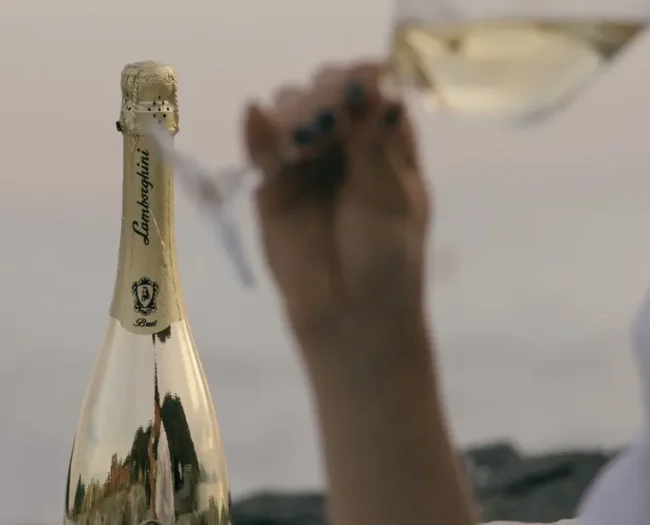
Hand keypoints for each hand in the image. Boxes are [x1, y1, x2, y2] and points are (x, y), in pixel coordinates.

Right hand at [243, 62, 430, 350]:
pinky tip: (258, 119)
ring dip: (298, 114)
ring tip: (307, 143)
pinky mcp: (272, 186)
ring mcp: (306, 162)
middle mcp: (345, 143)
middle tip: (330, 123)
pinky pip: (261, 147)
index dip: (362, 82)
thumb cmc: (386, 258)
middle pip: (328, 92)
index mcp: (385, 141)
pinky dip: (258, 129)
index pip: (372, 90)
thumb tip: (363, 84)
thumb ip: (372, 142)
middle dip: (327, 96)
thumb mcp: (391, 197)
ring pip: (292, 111)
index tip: (358, 89)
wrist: (353, 317)